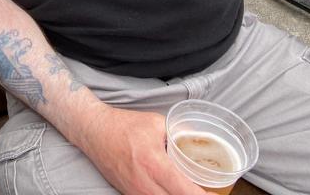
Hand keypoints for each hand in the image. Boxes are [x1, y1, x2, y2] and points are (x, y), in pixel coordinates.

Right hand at [74, 103, 206, 194]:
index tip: (215, 194)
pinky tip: (170, 190)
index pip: (185, 191)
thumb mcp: (156, 123)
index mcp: (154, 163)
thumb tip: (200, 138)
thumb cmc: (124, 126)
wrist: (94, 131)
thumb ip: (179, 132)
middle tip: (206, 193)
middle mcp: (144, 183)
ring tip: (187, 189)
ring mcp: (135, 192)